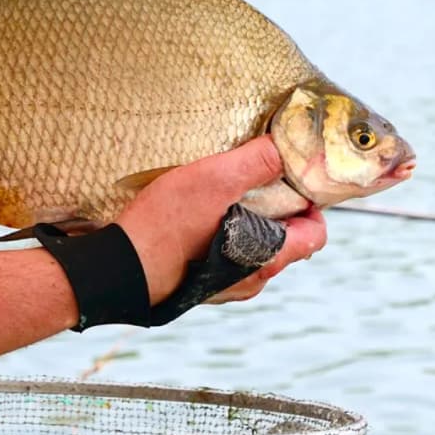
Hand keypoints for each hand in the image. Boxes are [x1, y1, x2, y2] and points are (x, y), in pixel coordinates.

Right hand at [115, 135, 325, 305]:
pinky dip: (220, 237)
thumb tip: (285, 147)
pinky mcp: (198, 286)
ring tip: (218, 198)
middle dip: (275, 210)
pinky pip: (223, 258)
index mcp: (269, 257)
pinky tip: (193, 220)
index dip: (310, 204)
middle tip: (250, 182)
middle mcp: (252, 279)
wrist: (120, 267)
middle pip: (284, 240)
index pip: (315, 234)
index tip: (291, 181)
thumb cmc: (167, 227)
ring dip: (245, 223)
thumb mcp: (215, 180)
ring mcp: (225, 287)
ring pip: (253, 249)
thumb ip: (257, 162)